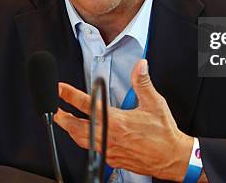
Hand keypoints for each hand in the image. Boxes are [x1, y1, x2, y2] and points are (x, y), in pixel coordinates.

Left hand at [54, 59, 193, 180]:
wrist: (172, 158)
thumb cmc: (164, 133)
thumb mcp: (155, 103)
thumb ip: (143, 82)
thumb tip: (140, 65)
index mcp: (117, 121)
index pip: (87, 105)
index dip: (70, 96)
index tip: (60, 89)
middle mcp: (110, 137)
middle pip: (77, 127)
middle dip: (62, 118)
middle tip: (53, 110)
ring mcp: (110, 150)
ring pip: (82, 141)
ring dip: (70, 131)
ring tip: (64, 123)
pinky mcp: (113, 160)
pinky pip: (92, 150)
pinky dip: (84, 142)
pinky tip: (84, 138)